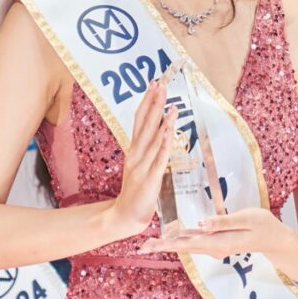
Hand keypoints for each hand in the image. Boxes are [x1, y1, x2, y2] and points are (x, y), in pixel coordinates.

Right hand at [106, 80, 177, 235]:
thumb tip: (160, 127)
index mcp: (134, 149)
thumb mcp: (139, 163)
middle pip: (145, 125)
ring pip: (153, 141)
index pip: (139, 120)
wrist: (125, 215)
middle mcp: (136, 154)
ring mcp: (142, 167)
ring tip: (171, 106)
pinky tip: (168, 135)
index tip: (154, 83)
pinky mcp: (150, 180)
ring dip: (162, 123)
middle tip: (162, 85)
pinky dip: (163, 147)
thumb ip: (147, 147)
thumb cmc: (136, 189)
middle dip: (154, 104)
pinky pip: (158, 161)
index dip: (146, 101)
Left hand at [137, 208, 290, 258]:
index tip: (151, 245)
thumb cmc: (264, 226)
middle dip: (161, 246)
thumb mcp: (246, 219)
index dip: (167, 243)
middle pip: (182, 247)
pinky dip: (180, 239)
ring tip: (149, 243)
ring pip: (186, 245)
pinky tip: (170, 236)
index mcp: (219, 242)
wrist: (276, 240)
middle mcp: (213, 247)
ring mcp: (214, 246)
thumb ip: (222, 222)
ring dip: (168, 244)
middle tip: (141, 246)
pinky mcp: (216, 241)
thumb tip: (199, 224)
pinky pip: (195, 241)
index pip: (188, 243)